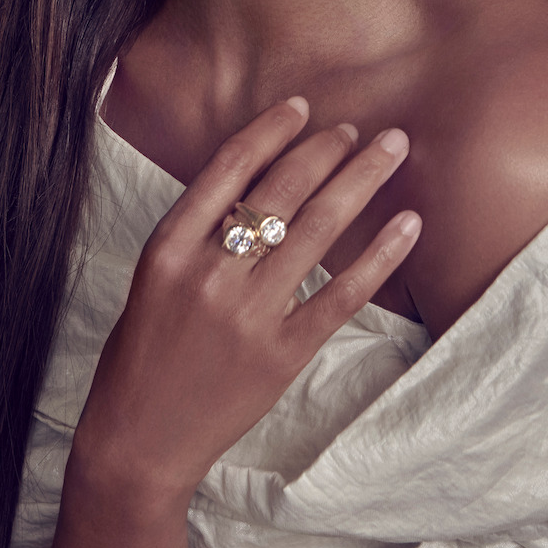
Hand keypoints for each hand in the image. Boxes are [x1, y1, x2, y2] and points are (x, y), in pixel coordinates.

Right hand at [70, 97, 420, 502]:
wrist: (139, 440)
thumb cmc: (143, 352)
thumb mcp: (154, 276)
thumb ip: (200, 229)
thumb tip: (265, 173)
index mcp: (168, 248)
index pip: (229, 168)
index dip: (271, 130)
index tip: (302, 107)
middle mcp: (209, 275)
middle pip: (281, 191)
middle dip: (327, 149)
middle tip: (358, 128)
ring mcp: (249, 316)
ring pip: (319, 229)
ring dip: (362, 180)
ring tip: (391, 149)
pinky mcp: (283, 354)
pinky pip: (343, 294)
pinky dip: (381, 254)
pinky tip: (408, 223)